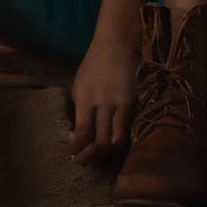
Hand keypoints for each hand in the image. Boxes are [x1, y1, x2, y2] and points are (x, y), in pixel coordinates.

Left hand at [69, 33, 139, 165]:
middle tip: (85, 161)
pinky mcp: (132, 103)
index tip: (74, 154)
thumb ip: (80, 109)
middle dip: (91, 157)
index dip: (78, 149)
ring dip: (106, 153)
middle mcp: (102, 103)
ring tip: (99, 155)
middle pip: (99, 142)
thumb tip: (79, 135)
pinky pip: (126, 130)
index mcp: (84, 97)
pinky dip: (119, 140)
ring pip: (115, 141)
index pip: (82, 133)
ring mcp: (119, 104)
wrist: (116, 44)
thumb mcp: (79, 84)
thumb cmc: (93, 64)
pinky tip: (113, 142)